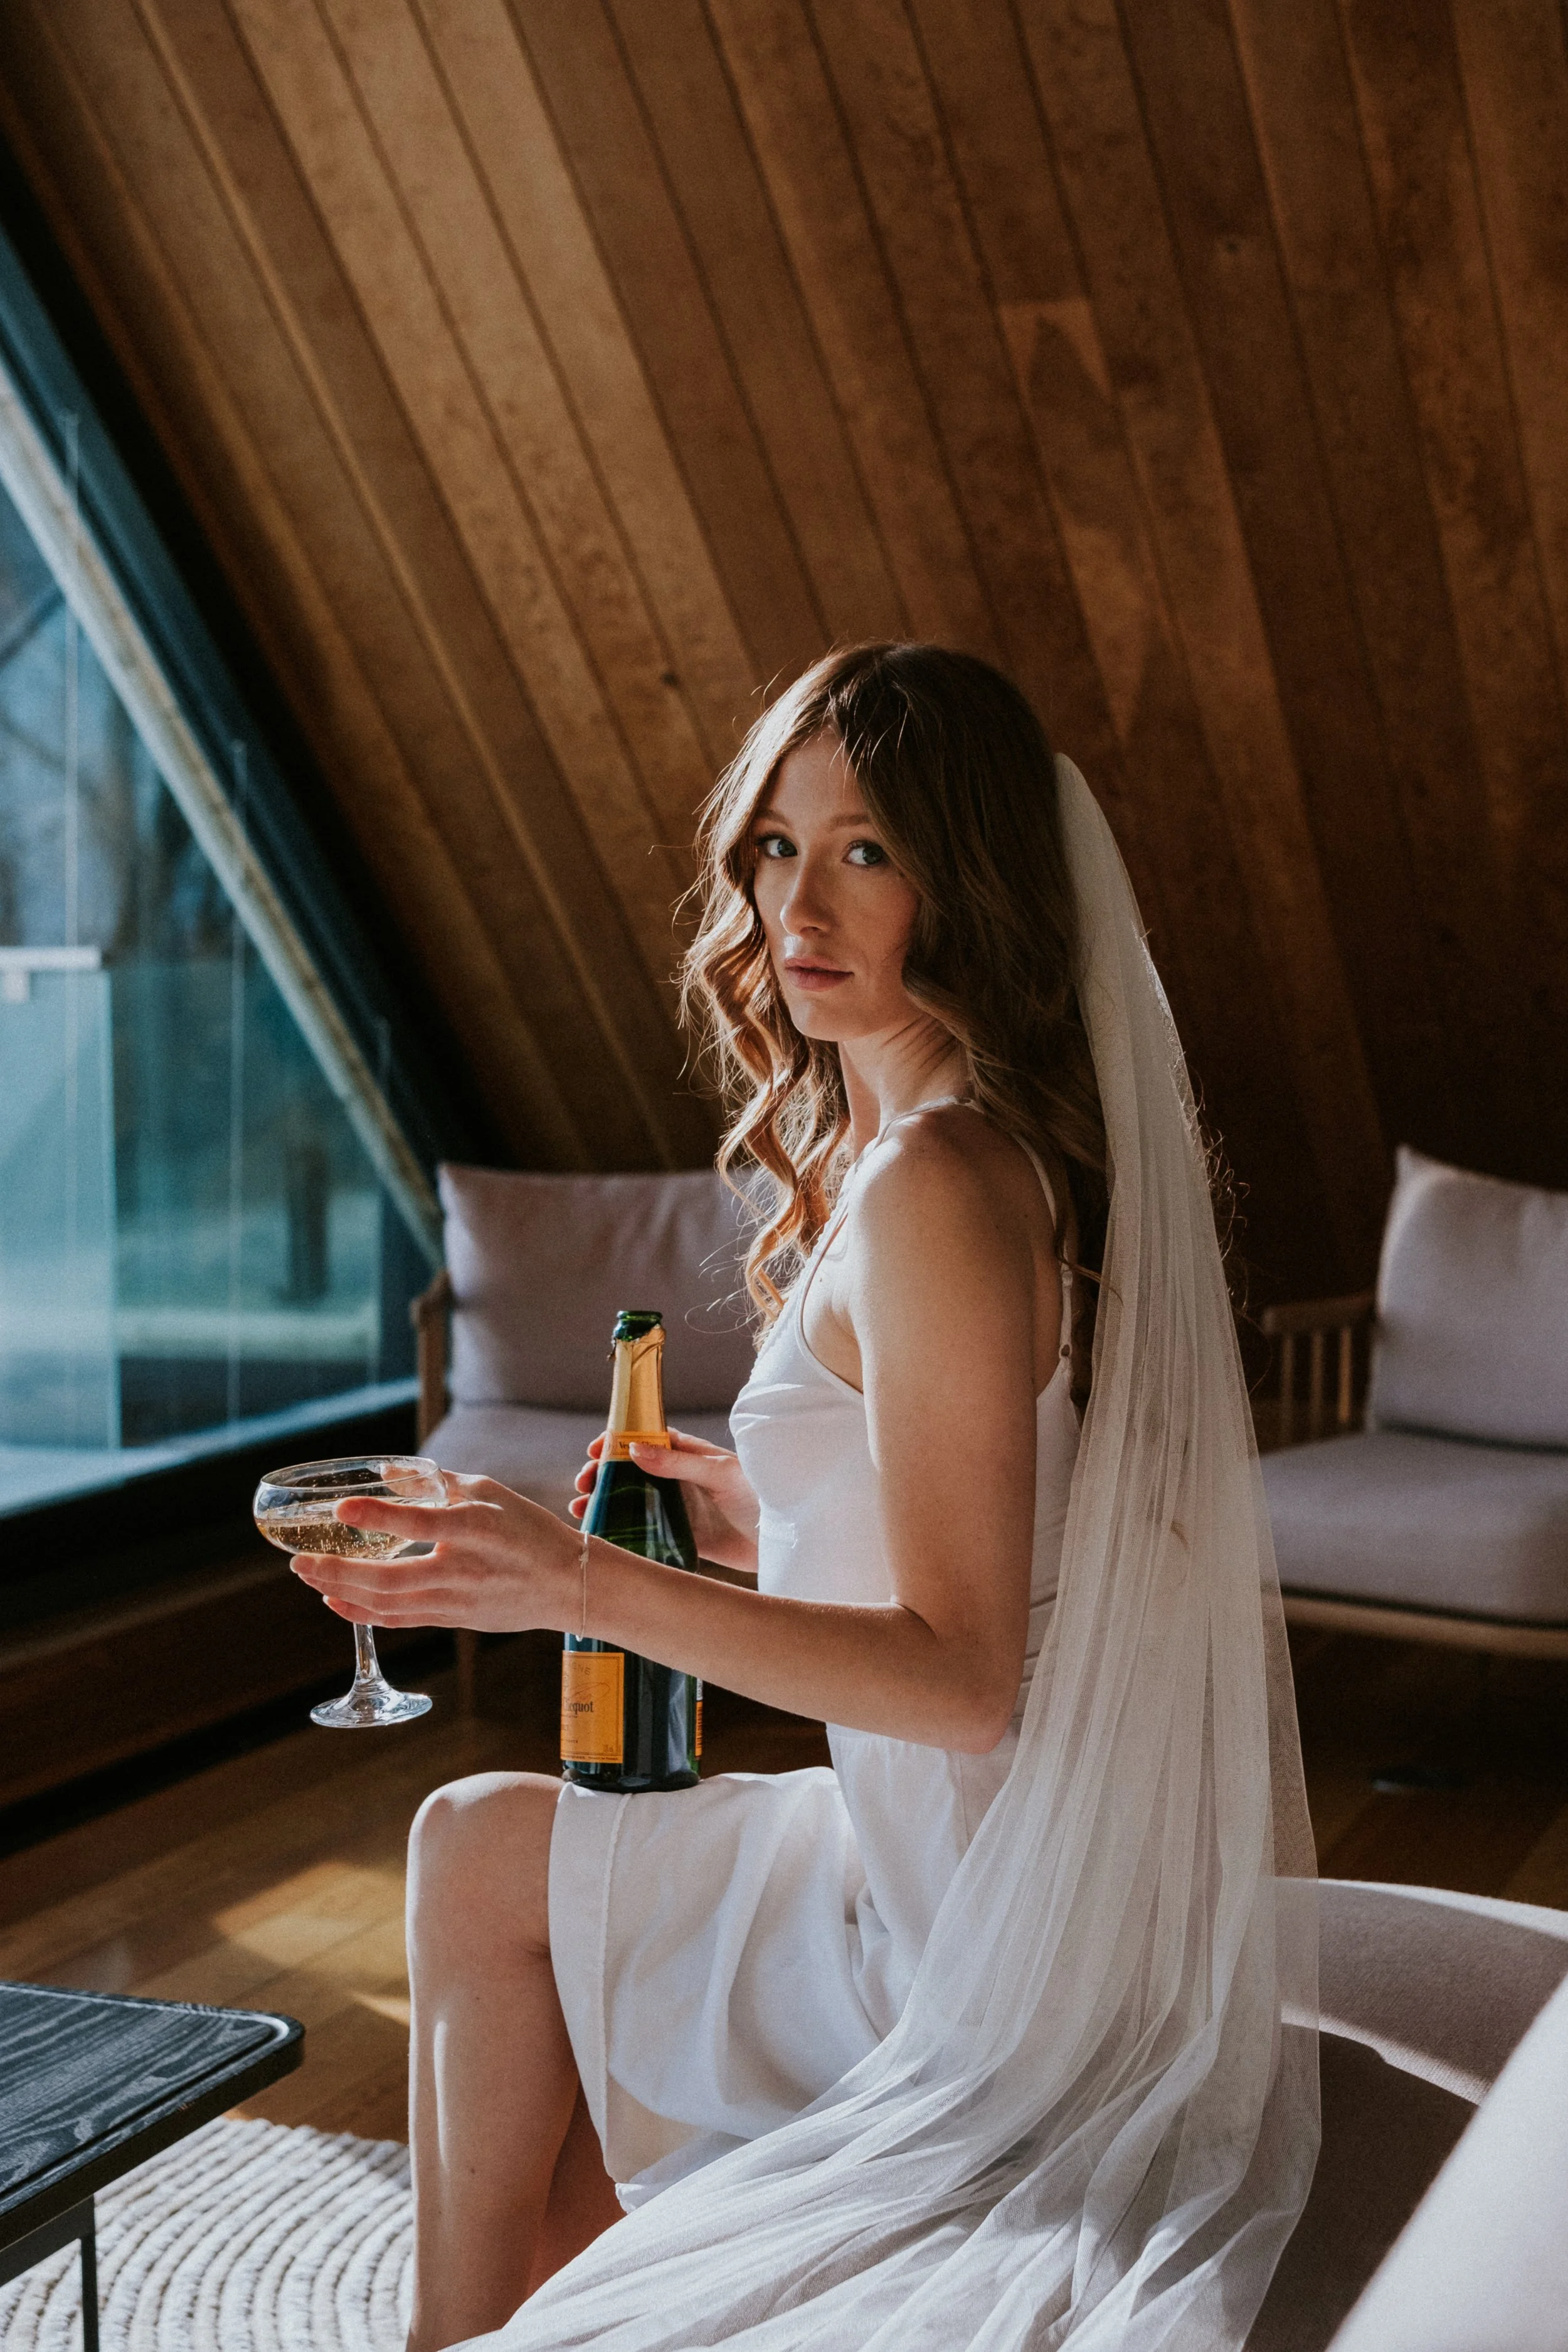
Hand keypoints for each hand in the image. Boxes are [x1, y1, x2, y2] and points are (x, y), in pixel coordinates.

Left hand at [288, 1470, 579, 1631]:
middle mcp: (464, 1568)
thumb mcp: (490, 1491)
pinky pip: (400, 1620)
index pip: (421, 1521)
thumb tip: (388, 1472)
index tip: (341, 1507)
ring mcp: (458, 1600)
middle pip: (390, 1578)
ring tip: (309, 1576)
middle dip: (338, 1571)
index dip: (378, 1514)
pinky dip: (364, 1613)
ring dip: (342, 1591)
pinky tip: (337, 1602)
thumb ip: (437, 1482)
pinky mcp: (454, 1619)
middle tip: (299, 1561)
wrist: (568, 1584)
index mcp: (477, 1527)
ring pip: (388, 1604)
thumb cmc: (529, 1530)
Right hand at [571, 1427, 759, 1574]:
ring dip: (605, 1502)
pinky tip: (602, 1533)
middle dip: (604, 1475)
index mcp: (690, 1454)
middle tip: (583, 1483)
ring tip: (581, 1508)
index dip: (618, 1442)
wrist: (784, 1539)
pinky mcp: (680, 1536)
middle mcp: (680, 1479)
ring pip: (632, 1500)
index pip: (647, 1440)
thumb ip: (679, 1463)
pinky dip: (621, 1530)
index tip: (595, 1449)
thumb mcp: (720, 1473)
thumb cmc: (760, 1495)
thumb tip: (635, 1449)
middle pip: (631, 1472)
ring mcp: (679, 1508)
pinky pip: (644, 1531)